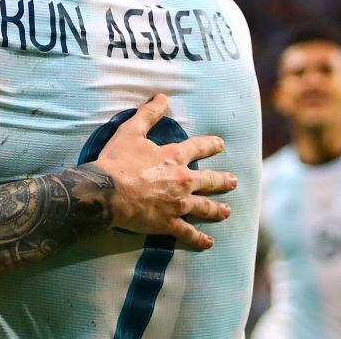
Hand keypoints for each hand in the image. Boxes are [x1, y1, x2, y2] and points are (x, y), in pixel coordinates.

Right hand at [93, 93, 235, 250]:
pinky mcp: (168, 223)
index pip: (198, 147)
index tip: (220, 144)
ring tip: (227, 211)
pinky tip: (208, 243)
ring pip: (205, 207)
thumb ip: (148, 114)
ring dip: (218, 209)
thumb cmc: (118, 161)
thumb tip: (162, 97)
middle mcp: (182, 180)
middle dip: (223, 180)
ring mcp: (178, 204)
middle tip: (233, 181)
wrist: (107, 191)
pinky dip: (199, 239)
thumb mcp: (131, 131)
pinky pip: (188, 233)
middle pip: (209, 180)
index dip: (211, 145)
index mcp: (174, 157)